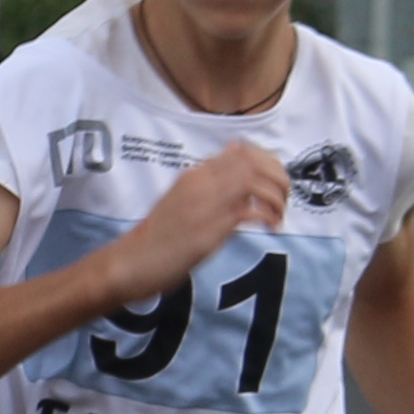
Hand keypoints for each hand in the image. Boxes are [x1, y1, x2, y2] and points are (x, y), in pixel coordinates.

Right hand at [100, 143, 292, 301]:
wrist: (129, 262)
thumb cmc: (157, 238)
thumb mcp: (182, 202)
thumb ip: (207, 187)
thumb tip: (233, 174)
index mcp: (194, 175)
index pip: (241, 151)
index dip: (268, 162)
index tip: (275, 181)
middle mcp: (200, 184)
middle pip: (252, 161)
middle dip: (278, 177)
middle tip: (284, 198)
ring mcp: (204, 205)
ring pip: (254, 180)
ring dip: (275, 196)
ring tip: (278, 215)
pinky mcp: (208, 231)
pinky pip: (249, 211)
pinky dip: (267, 216)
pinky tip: (271, 228)